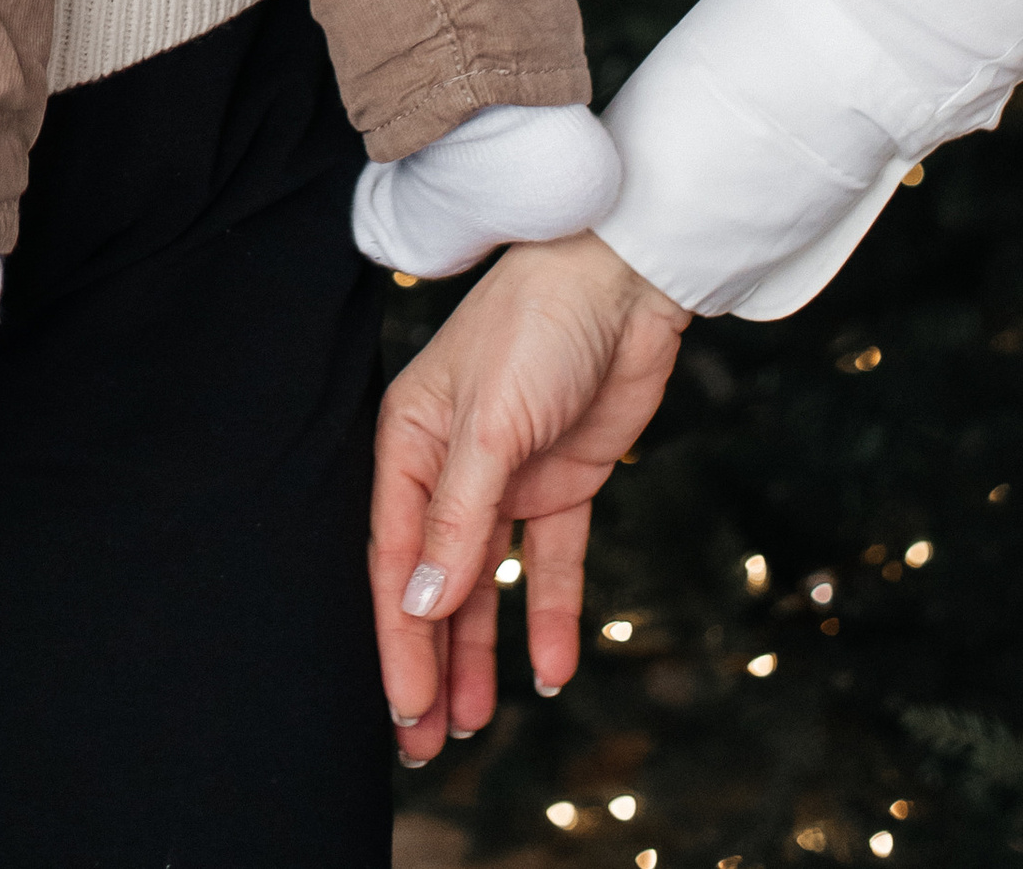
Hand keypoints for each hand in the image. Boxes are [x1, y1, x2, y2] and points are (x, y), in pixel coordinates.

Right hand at [369, 231, 689, 756]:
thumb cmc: (539, 326)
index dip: (399, 638)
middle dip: (429, 661)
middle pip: (434, 581)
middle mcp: (449, 465)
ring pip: (484, 583)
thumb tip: (421, 606)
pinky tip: (551, 670)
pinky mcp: (561, 483)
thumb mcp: (491, 425)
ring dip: (478, 652)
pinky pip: (549, 564)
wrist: (626, 279)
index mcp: (409, 442)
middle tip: (426, 743)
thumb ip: (456, 518)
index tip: (405, 708)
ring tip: (471, 726)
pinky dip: (549, 614)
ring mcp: (506, 477)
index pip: (397, 559)